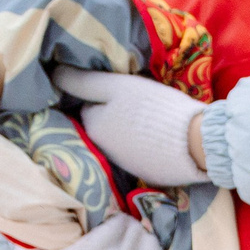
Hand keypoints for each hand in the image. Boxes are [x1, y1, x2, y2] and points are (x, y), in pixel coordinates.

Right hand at [9, 212, 165, 249]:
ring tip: (131, 235)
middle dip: (129, 225)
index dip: (115, 217)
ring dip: (142, 236)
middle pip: (133, 235)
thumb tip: (14, 205)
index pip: (115, 228)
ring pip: (148, 247)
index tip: (111, 216)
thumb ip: (25, 231)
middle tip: (122, 223)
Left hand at [52, 67, 207, 187]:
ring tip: (148, 119)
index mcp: (93, 126)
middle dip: (112, 115)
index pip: (87, 106)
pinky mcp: (147, 174)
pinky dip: (144, 146)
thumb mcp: (117, 86)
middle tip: (134, 102)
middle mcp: (103, 149)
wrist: (195, 144)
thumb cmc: (154, 108)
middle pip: (102, 125)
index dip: (101, 95)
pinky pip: (138, 155)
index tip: (117, 89)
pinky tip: (158, 137)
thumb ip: (84, 80)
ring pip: (120, 141)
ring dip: (128, 131)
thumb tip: (54, 75)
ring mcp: (125, 165)